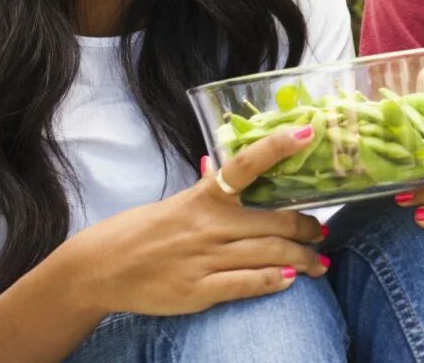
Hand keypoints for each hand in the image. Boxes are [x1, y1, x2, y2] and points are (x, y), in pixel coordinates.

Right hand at [63, 126, 327, 316]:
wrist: (101, 268)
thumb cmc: (144, 230)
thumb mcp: (178, 201)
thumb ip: (209, 188)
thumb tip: (223, 164)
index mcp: (204, 196)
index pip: (246, 164)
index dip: (278, 146)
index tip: (308, 132)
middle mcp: (209, 225)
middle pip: (276, 221)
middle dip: (308, 227)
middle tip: (322, 231)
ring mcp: (205, 259)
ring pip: (271, 254)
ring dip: (303, 259)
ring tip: (318, 262)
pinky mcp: (199, 290)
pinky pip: (249, 284)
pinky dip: (276, 281)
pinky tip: (292, 280)